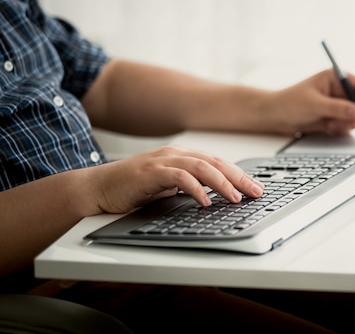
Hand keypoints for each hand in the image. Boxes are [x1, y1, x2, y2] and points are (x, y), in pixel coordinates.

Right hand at [86, 146, 263, 213]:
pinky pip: (179, 178)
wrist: (98, 188)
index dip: (239, 174)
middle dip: (239, 177)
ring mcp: (163, 161)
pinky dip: (195, 189)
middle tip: (256, 192)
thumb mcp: (167, 188)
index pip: (218, 163)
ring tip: (236, 197)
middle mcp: (175, 154)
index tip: (255, 187)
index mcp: (182, 156)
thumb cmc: (132, 189)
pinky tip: (205, 201)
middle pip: (216, 162)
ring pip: (201, 167)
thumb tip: (215, 198)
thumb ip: (189, 187)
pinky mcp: (150, 172)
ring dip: (222, 183)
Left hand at [272, 69, 354, 134]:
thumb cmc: (289, 103)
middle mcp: (338, 90)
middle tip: (347, 123)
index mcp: (334, 78)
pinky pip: (345, 125)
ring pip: (354, 116)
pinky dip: (339, 128)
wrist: (275, 117)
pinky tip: (326, 127)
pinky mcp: (333, 117)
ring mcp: (336, 104)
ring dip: (345, 123)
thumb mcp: (314, 105)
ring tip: (330, 124)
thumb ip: (337, 108)